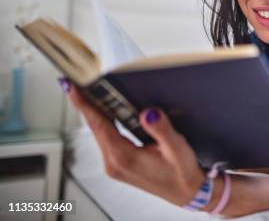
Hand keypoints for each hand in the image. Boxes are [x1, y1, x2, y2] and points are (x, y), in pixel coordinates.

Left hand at [63, 79, 204, 205]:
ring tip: (92, 93)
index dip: (85, 104)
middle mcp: (114, 163)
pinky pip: (108, 138)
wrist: (188, 192)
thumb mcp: (176, 148)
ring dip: (96, 113)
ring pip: (101, 132)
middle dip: (87, 104)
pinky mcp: (120, 164)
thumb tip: (148, 112)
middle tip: (79, 83)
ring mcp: (116, 164)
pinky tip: (109, 112)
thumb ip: (161, 129)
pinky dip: (106, 122)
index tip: (72, 88)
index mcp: (123, 158)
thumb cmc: (182, 173)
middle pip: (96, 127)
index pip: (98, 125)